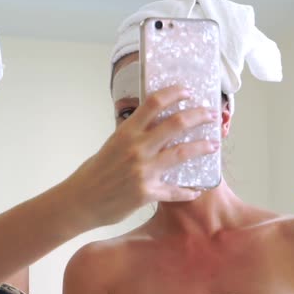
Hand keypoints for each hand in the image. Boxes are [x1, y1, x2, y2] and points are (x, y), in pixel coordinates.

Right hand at [63, 86, 218, 227]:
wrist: (80, 201)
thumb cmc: (93, 172)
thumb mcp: (111, 145)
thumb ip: (132, 136)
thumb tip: (152, 126)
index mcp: (125, 133)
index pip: (153, 103)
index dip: (174, 93)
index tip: (187, 91)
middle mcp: (136, 148)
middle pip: (176, 124)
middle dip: (198, 116)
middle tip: (211, 114)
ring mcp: (142, 171)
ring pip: (182, 153)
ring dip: (202, 147)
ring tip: (213, 144)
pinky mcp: (146, 193)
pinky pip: (174, 191)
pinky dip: (187, 191)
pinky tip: (195, 190)